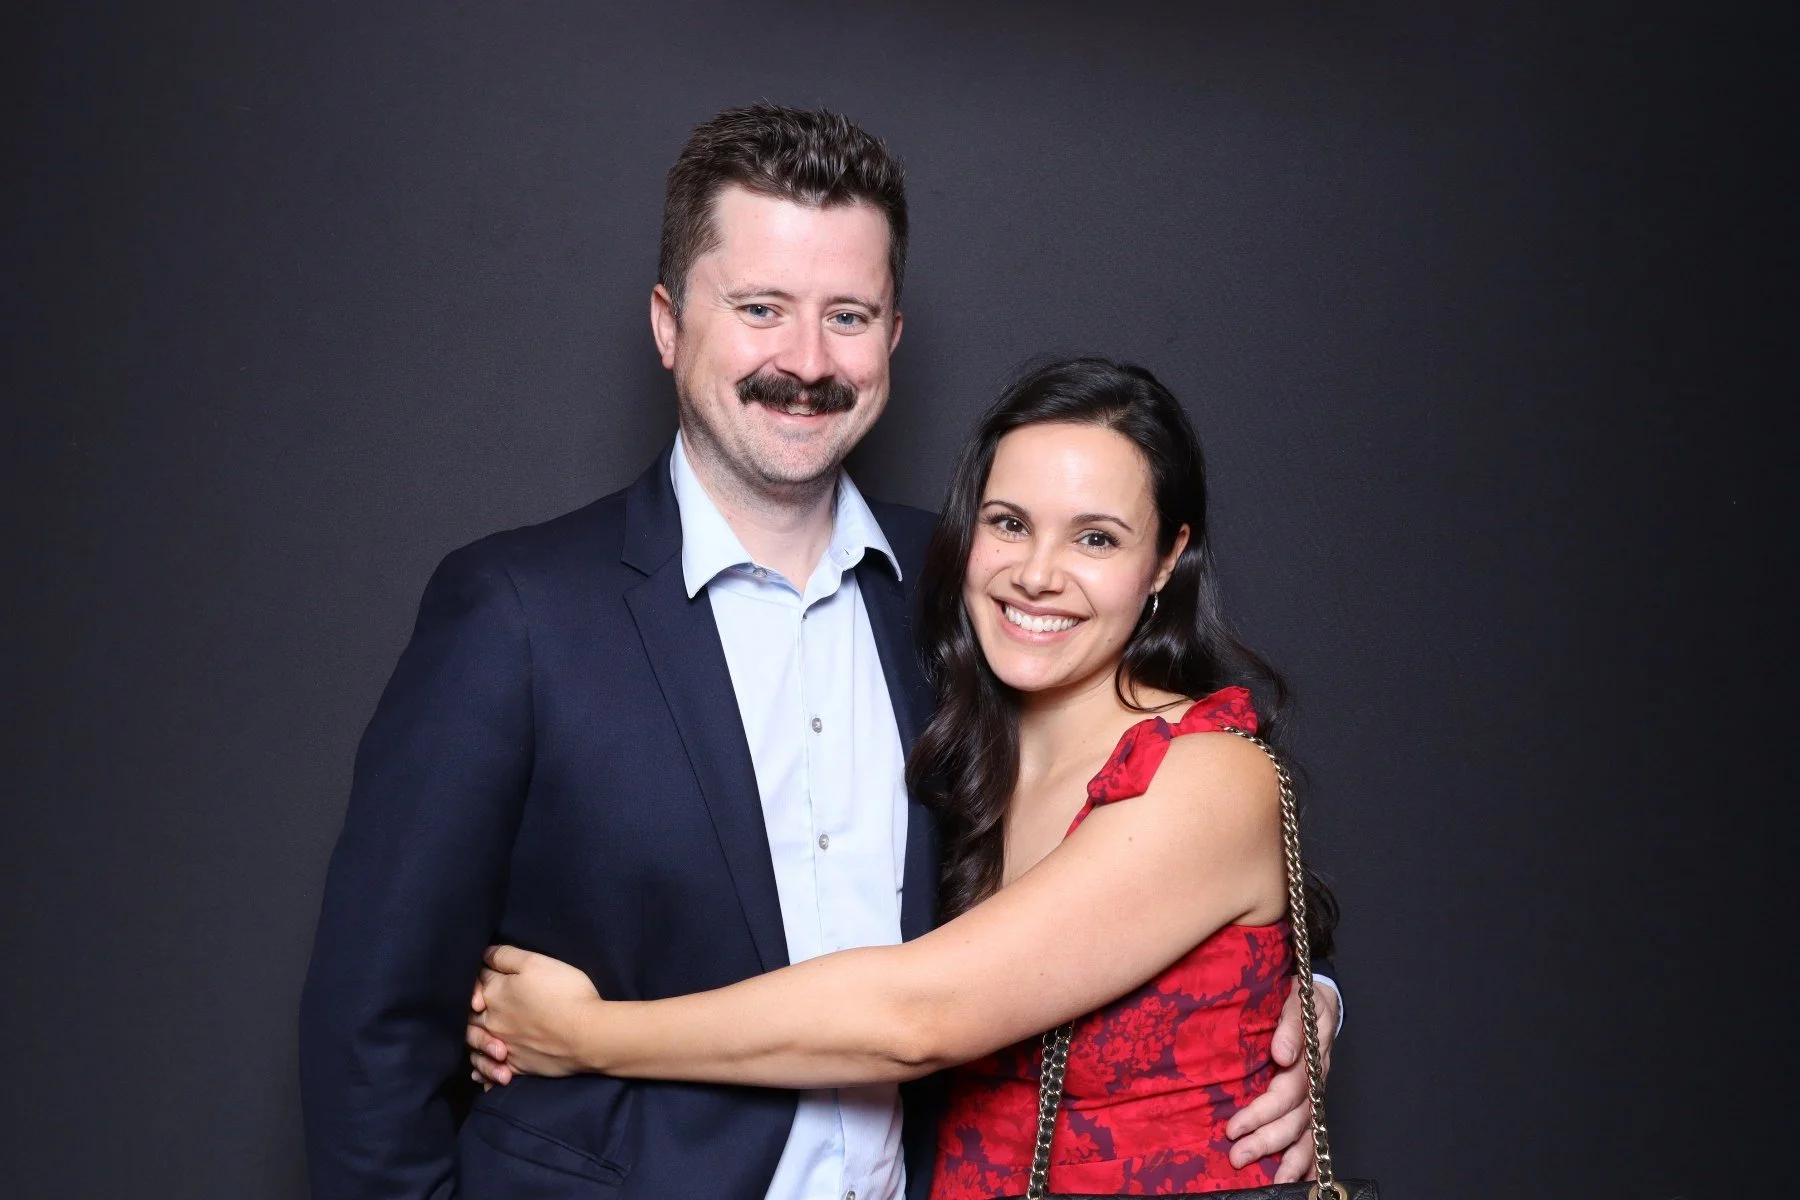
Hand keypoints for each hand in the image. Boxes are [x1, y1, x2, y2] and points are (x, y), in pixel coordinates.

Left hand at [466, 945, 603, 1085]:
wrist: (587, 1035)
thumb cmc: (564, 994)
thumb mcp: (536, 962)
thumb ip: (507, 956)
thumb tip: (485, 954)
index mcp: (494, 993)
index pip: (478, 978)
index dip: (483, 971)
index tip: (490, 969)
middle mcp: (492, 1021)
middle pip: (470, 1011)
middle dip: (471, 1004)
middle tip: (477, 1001)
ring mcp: (503, 1045)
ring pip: (476, 1042)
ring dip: (474, 1037)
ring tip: (477, 1034)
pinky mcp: (517, 1065)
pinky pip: (490, 1069)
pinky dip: (483, 1070)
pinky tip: (481, 1072)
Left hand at [1224, 977, 1337, 1181]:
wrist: (1319, 998)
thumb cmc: (1303, 998)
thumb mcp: (1299, 1000)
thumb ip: (1290, 1024)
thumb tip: (1281, 1054)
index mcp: (1310, 1059)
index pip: (1287, 1092)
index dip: (1261, 1112)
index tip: (1233, 1127)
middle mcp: (1315, 1083)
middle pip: (1294, 1119)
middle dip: (1266, 1141)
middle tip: (1237, 1156)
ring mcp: (1315, 1096)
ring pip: (1305, 1132)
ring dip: (1287, 1159)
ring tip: (1270, 1182)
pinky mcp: (1312, 1103)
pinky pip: (1313, 1135)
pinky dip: (1307, 1160)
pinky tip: (1296, 1181)